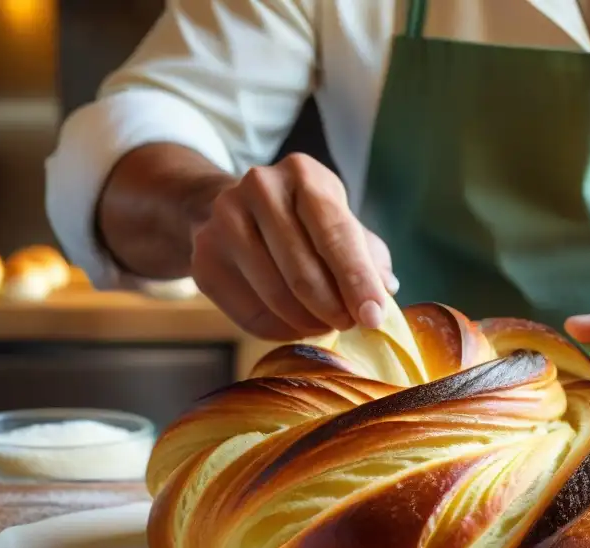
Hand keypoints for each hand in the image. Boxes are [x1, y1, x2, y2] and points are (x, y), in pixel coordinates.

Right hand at [191, 153, 397, 339]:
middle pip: (303, 271)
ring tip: (325, 324)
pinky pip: (250, 314)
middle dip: (334, 309)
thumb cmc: (303, 222)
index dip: (357, 281)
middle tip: (349, 324)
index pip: (336, 234)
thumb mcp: (340, 223)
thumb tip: (385, 288)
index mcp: (304, 174)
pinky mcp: (204, 259)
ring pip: (276, 297)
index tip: (373, 317)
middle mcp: (260, 188)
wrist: (233, 210)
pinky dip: (282, 330)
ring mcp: (224, 221)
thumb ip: (368, 255)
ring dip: (309, 323)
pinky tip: (296, 325)